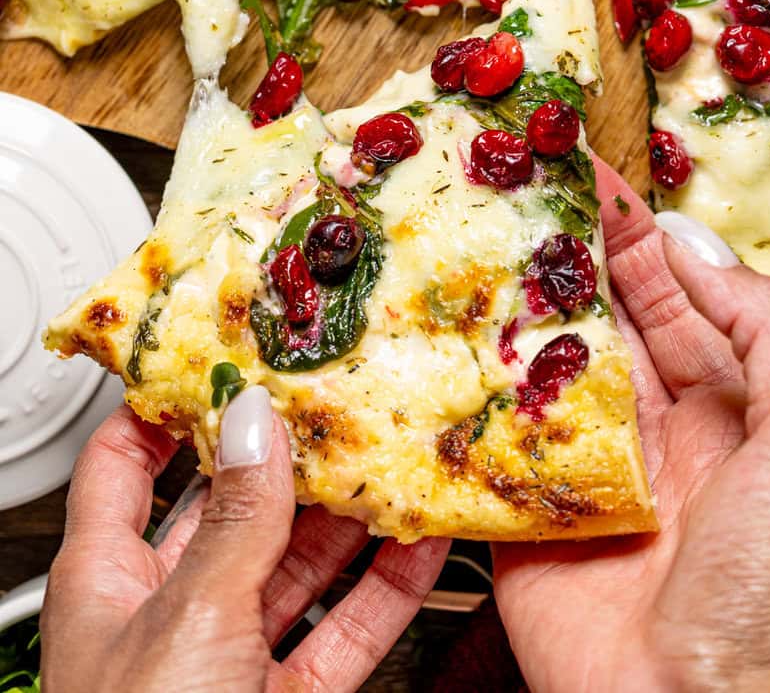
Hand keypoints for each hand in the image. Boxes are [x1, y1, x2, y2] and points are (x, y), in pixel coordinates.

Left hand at [42, 388, 448, 692]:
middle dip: (293, 453)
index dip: (172, 401)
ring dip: (354, 515)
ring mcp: (231, 662)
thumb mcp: (188, 620)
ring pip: (299, 565)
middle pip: (234, 506)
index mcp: (108, 581)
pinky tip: (423, 543)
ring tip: (401, 452)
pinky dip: (386, 588)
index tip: (231, 345)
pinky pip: (343, 632)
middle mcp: (169, 613)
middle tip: (344, 393)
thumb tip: (254, 420)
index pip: (127, 462)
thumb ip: (235, 519)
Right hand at [492, 165, 769, 692]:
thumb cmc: (766, 581)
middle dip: (571, 252)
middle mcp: (655, 428)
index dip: (639, 236)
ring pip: (546, 363)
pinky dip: (468, 386)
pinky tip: (442, 330)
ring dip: (516, 303)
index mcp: (727, 408)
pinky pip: (492, 436)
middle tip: (524, 184)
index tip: (596, 175)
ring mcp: (587, 468)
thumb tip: (697, 251)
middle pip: (606, 318)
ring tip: (480, 232)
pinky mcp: (525, 512)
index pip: (677, 297)